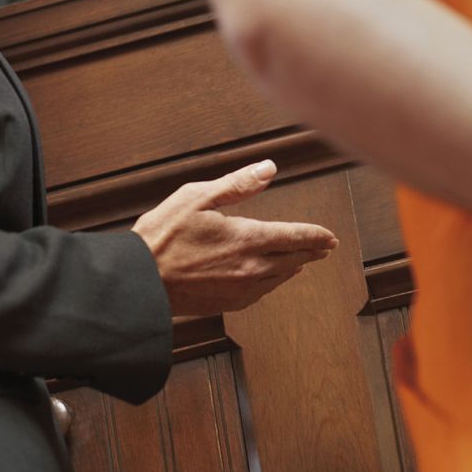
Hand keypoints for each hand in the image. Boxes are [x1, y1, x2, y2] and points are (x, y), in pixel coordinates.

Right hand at [132, 160, 337, 315]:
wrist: (140, 282)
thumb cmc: (163, 235)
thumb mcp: (198, 197)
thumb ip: (238, 184)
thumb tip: (269, 168)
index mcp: (248, 239)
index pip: (296, 236)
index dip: (317, 235)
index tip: (332, 236)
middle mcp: (251, 267)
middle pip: (294, 259)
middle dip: (311, 251)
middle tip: (325, 247)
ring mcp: (241, 289)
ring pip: (280, 277)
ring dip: (294, 266)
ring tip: (302, 260)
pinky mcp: (228, 303)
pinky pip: (262, 293)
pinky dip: (273, 282)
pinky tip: (271, 278)